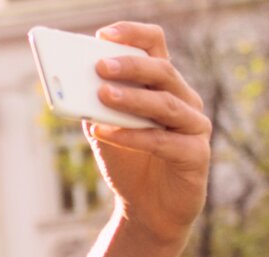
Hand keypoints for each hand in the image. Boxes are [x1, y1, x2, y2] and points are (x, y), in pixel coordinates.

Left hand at [86, 21, 211, 243]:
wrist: (146, 209)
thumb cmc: (127, 161)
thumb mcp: (104, 130)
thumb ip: (94, 107)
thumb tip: (73, 86)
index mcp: (162, 85)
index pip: (155, 46)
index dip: (133, 35)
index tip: (103, 34)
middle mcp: (184, 100)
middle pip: (162, 72)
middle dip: (130, 66)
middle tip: (99, 66)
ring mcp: (194, 127)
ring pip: (166, 104)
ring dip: (132, 99)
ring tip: (101, 96)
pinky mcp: (195, 155)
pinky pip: (164, 141)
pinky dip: (134, 136)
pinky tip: (106, 132)